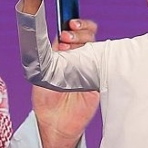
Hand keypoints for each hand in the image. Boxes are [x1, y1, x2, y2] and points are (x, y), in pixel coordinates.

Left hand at [35, 17, 99, 147]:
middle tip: (67, 37)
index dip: (72, 24)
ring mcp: (90, 66)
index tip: (67, 25)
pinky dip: (102, 55)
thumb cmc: (45, 98)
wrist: (54, 122)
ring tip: (71, 46)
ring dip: (86, 39)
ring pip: (96, 43)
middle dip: (78, 30)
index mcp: (63, 52)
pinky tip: (91, 57)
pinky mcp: (99, 78)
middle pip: (86, 33)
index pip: (72, 31)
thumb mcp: (42, 72)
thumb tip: (59, 38)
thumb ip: (51, 55)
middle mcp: (78, 56)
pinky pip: (105, 62)